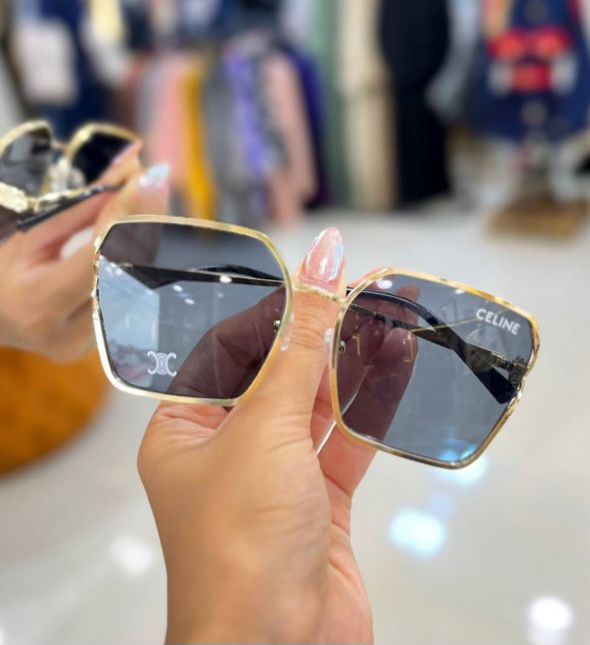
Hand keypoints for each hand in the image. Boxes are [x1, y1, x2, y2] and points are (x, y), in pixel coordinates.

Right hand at [0, 151, 170, 360]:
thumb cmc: (6, 272)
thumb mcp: (32, 236)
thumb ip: (81, 209)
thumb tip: (129, 168)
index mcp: (39, 302)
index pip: (97, 254)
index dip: (125, 214)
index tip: (147, 177)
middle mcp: (69, 332)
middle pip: (125, 270)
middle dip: (144, 222)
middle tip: (156, 182)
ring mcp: (90, 344)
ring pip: (135, 284)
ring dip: (148, 239)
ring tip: (152, 198)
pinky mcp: (103, 345)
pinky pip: (132, 296)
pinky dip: (140, 260)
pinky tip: (146, 230)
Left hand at [139, 228, 379, 643]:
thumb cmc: (239, 546)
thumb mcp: (265, 428)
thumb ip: (299, 348)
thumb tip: (320, 270)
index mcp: (183, 432)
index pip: (224, 352)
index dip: (267, 314)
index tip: (308, 280)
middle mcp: (224, 453)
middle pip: (273, 377)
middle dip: (315, 338)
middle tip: (354, 292)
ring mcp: (273, 479)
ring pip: (314, 409)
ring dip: (348, 370)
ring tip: (381, 322)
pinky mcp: (316, 503)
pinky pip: (343, 445)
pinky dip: (367, 412)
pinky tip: (391, 375)